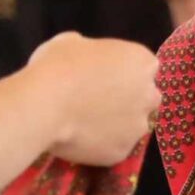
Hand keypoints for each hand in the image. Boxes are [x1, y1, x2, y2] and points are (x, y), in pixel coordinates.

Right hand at [27, 33, 159, 166]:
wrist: (45, 105)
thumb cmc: (59, 65)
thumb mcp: (73, 42)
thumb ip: (92, 52)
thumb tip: (88, 60)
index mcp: (142, 62)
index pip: (144, 67)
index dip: (125, 72)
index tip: (106, 76)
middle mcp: (149, 95)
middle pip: (146, 98)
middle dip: (130, 99)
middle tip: (100, 101)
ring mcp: (137, 127)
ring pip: (133, 126)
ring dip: (118, 124)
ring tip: (88, 123)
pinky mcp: (122, 152)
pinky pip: (115, 147)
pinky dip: (102, 144)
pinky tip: (81, 138)